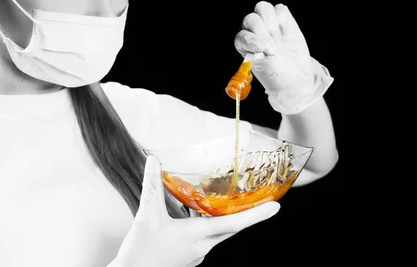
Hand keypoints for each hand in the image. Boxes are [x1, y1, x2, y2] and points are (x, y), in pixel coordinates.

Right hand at [109, 155, 280, 266]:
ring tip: (237, 202)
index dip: (256, 214)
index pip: (234, 224)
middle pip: (232, 227)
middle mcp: (203, 247)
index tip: (276, 207)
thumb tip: (153, 161)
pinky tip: (202, 213)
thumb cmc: (140, 252)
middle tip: (266, 201)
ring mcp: (197, 254)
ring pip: (220, 232)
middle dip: (249, 214)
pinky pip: (208, 237)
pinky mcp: (190, 256)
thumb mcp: (147, 215)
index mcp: (198, 236)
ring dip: (229, 218)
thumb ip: (152, 186)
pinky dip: (211, 223)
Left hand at [234, 1, 332, 113]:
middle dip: (263, 33)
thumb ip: (259, 58)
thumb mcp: (266, 71)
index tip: (262, 50)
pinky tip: (286, 34)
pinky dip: (283, 20)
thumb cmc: (278, 75)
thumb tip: (256, 48)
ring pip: (263, 8)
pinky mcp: (283, 20)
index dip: (251, 40)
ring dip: (272, 24)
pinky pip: (280, 9)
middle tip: (274, 50)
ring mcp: (268, 24)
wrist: (297, 76)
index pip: (241, 36)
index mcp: (245, 46)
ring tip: (279, 40)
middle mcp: (254, 32)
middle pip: (251, 19)